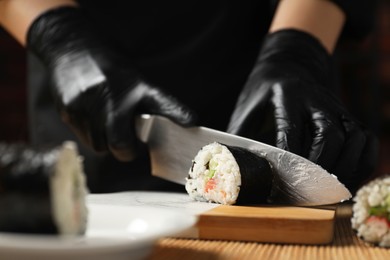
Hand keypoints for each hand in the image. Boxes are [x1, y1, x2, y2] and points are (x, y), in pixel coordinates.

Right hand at [27, 7, 196, 160]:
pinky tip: (92, 119)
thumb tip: (158, 134)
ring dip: (108, 143)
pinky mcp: (69, 110)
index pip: (162, 102)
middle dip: (127, 151)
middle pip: (121, 144)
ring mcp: (89, 104)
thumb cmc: (107, 69)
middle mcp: (113, 95)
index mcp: (135, 85)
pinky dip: (92, 135)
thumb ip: (145, 105)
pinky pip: (84, 138)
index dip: (177, 114)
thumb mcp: (132, 79)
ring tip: (108, 124)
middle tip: (131, 146)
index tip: (191, 124)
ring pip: (101, 145)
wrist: (71, 47)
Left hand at [227, 29, 377, 191]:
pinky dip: (362, 161)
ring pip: (353, 137)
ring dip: (345, 168)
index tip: (285, 183)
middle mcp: (316, 98)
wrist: (289, 63)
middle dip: (320, 168)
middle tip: (309, 191)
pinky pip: (366, 139)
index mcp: (286, 94)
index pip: (291, 130)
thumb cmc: (263, 91)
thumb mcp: (247, 108)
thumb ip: (241, 137)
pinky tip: (349, 178)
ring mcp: (336, 105)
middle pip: (328, 135)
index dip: (290, 161)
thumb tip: (233, 169)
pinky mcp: (348, 113)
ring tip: (330, 191)